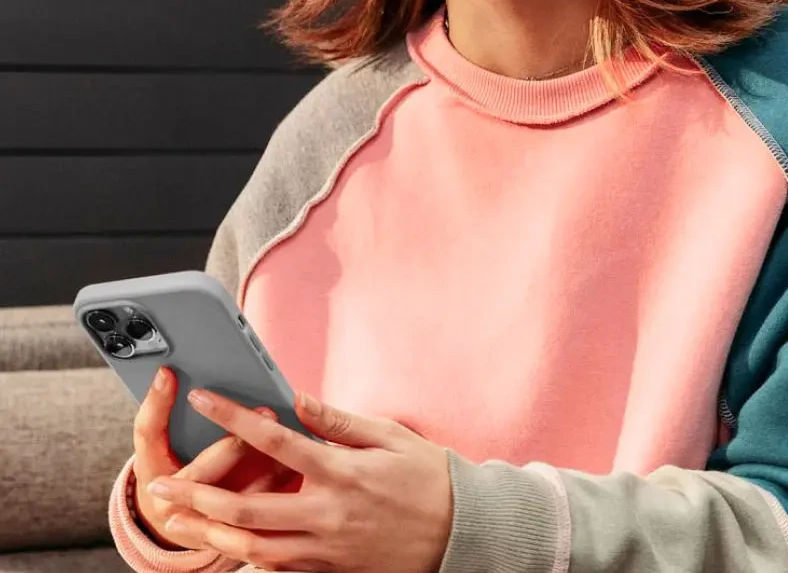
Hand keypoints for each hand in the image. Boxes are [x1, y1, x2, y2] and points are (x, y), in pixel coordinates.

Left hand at [143, 387, 453, 572]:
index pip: (275, 440)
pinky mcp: (330, 572)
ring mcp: (325, 550)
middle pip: (246, 507)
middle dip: (197, 497)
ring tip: (175, 525)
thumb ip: (338, 421)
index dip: (235, 417)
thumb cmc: (427, 477)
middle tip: (161, 489)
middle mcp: (325, 514)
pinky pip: (278, 569)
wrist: (460, 533)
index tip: (204, 398)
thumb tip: (298, 400)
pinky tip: (224, 546)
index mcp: (340, 472)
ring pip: (252, 548)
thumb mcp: (389, 437)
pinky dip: (246, 557)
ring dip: (209, 535)